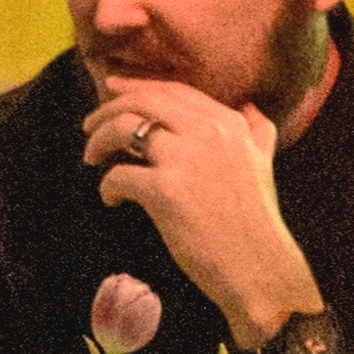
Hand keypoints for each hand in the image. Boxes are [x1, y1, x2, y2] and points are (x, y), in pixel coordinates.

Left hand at [80, 79, 321, 352]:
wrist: (259, 267)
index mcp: (229, 123)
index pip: (173, 91)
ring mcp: (185, 159)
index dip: (138, 86)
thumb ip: (258, 131)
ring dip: (98, 141)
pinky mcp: (165, 191)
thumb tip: (251, 107)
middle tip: (89, 125)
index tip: (113, 89)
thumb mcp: (264, 164)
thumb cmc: (257, 222)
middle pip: (143, 101)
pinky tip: (112, 200)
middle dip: (108, 108)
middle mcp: (208, 132)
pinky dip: (107, 187)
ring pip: (123, 128)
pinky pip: (118, 176)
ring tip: (91, 158)